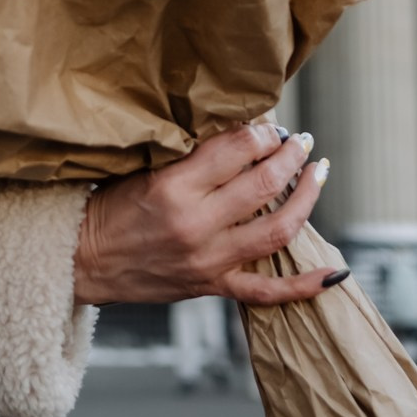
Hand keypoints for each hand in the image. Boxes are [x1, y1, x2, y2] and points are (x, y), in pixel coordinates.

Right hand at [73, 123, 334, 306]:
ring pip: (277, 230)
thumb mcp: (141, 169)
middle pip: (263, 184)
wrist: (83, 260)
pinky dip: (304, 286)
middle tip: (300, 140)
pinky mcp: (211, 285)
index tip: (268, 124)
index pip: (235, 149)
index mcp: (173, 187)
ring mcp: (208, 259)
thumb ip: (188, 154)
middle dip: (290, 155)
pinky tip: (334, 272)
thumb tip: (237, 132)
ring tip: (318, 174)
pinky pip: (267, 292)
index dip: (260, 131)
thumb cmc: (107, 207)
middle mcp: (196, 224)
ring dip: (306, 198)